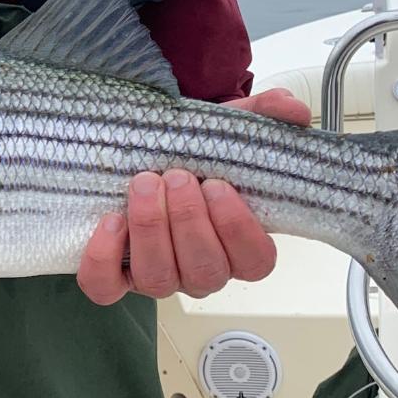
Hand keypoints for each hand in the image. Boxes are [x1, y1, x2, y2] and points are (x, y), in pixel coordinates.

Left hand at [77, 88, 312, 304]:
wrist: (146, 149)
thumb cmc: (196, 152)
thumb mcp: (231, 127)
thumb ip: (267, 115)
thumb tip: (294, 111)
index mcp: (238, 245)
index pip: (254, 262)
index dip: (238, 230)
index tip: (219, 185)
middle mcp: (201, 269)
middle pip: (205, 271)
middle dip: (190, 222)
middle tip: (177, 176)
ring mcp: (158, 275)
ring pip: (159, 279)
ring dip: (152, 230)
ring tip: (144, 184)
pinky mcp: (115, 276)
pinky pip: (105, 286)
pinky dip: (104, 258)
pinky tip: (111, 220)